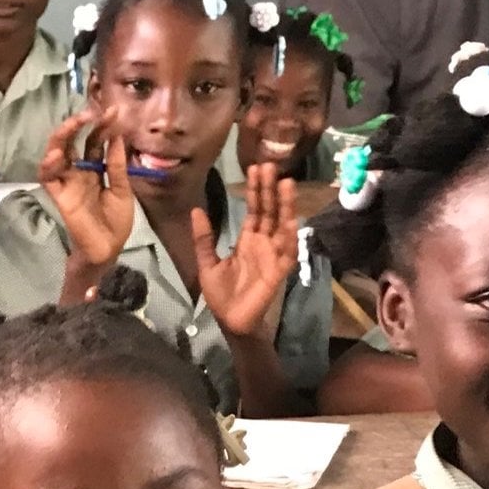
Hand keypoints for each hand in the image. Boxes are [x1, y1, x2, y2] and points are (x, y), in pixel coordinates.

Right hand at [37, 109, 136, 272]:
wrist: (108, 249)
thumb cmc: (115, 222)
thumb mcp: (122, 190)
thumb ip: (117, 165)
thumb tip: (117, 135)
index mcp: (95, 168)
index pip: (95, 141)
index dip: (103, 126)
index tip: (115, 111)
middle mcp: (79, 171)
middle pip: (72, 141)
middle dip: (78, 124)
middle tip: (90, 112)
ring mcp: (67, 182)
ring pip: (56, 153)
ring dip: (61, 137)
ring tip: (73, 124)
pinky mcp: (59, 196)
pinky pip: (47, 178)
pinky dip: (47, 165)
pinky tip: (55, 155)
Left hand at [195, 164, 300, 341]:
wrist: (230, 323)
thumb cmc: (222, 296)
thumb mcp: (207, 263)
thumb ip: (204, 238)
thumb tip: (197, 210)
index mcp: (247, 241)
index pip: (254, 210)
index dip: (255, 190)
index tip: (255, 168)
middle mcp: (263, 244)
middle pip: (269, 212)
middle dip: (270, 190)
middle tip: (270, 165)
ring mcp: (272, 257)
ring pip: (282, 226)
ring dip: (285, 206)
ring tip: (286, 183)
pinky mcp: (278, 272)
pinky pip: (287, 253)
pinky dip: (290, 237)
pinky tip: (291, 220)